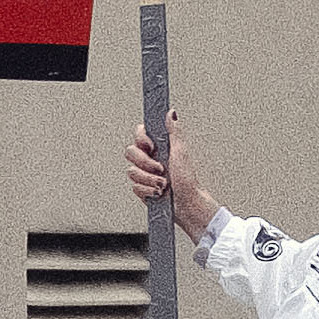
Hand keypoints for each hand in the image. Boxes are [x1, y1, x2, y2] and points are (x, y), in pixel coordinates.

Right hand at [123, 120, 218, 240]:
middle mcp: (149, 160)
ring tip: (163, 185)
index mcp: (158, 148)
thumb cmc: (188, 180)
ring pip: (131, 171)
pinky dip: (147, 191)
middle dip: (145, 163)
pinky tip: (158, 193)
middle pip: (130, 152)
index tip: (151, 146)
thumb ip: (174, 132)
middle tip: (160, 169)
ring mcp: (144, 174)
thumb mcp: (181, 153)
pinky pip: (134, 186)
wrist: (187, 206)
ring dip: (148, 180)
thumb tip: (171, 113)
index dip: (141, 140)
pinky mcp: (141, 188)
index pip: (138, 135)